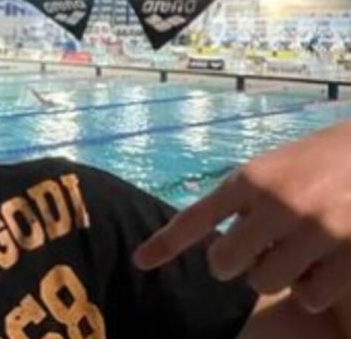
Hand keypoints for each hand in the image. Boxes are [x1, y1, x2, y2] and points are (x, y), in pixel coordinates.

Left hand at [133, 121, 350, 312]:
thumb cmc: (317, 163)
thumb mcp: (271, 168)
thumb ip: (240, 199)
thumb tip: (205, 241)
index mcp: (252, 178)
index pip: (197, 217)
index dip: (166, 243)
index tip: (140, 261)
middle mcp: (280, 203)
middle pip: (225, 263)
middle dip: (233, 262)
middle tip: (253, 250)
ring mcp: (318, 230)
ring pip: (265, 283)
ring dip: (274, 276)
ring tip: (293, 253)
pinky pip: (308, 296)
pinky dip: (310, 290)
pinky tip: (320, 267)